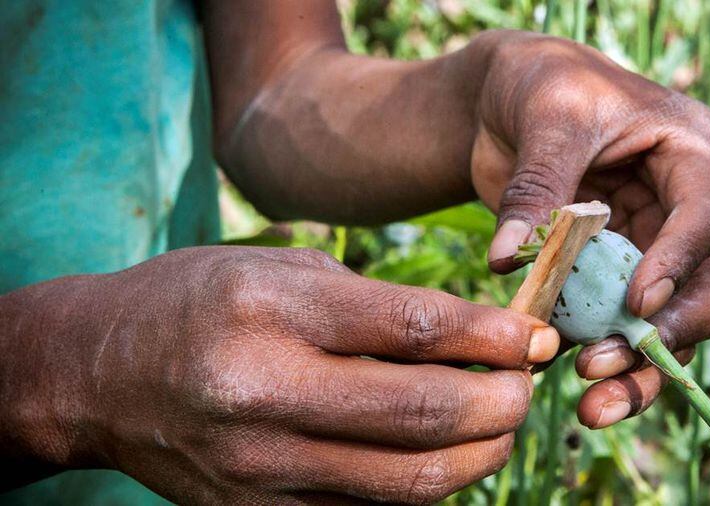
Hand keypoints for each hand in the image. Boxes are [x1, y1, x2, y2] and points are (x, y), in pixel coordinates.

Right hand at [0, 246, 559, 502]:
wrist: (101, 373)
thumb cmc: (199, 301)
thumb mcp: (282, 271)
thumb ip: (377, 307)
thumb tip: (477, 340)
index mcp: (270, 310)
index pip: (414, 329)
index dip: (492, 335)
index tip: (533, 335)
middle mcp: (262, 392)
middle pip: (423, 414)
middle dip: (501, 402)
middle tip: (526, 383)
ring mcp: (259, 467)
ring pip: (409, 480)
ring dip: (478, 453)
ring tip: (498, 423)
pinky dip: (422, 481)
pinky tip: (439, 452)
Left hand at [470, 31, 709, 427]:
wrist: (504, 103)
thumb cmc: (538, 86)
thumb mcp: (545, 118)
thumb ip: (535, 189)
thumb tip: (509, 261)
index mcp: (689, 153)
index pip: (706, 216)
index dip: (679, 264)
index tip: (637, 302)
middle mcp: (680, 208)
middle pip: (707, 288)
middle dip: (664, 337)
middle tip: (604, 368)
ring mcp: (647, 246)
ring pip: (666, 323)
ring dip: (635, 368)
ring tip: (593, 407)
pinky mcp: (607, 273)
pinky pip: (613, 323)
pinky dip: (593, 352)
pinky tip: (558, 375)